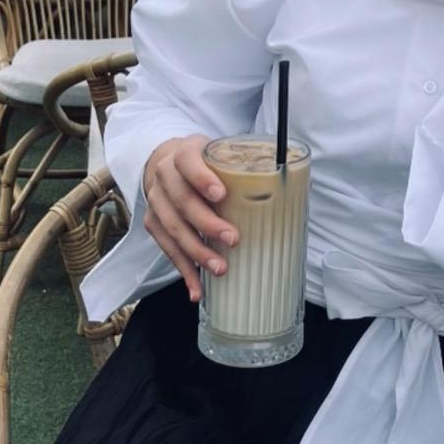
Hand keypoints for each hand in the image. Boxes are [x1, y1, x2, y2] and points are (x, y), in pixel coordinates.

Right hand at [143, 135, 238, 301]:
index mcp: (183, 154)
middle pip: (182, 201)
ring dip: (197, 252)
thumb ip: (243, 167)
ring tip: (220, 268)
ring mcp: (156, 202)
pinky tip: (197, 289)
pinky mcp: (153, 223)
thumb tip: (291, 184)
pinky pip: (168, 249)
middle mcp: (165, 176)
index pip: (188, 161)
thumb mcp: (219, 153)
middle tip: (232, 238)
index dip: (202, 178)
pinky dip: (184, 271)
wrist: (167, 165)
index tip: (221, 194)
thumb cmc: (204, 162)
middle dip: (207, 223)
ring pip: (174, 229)